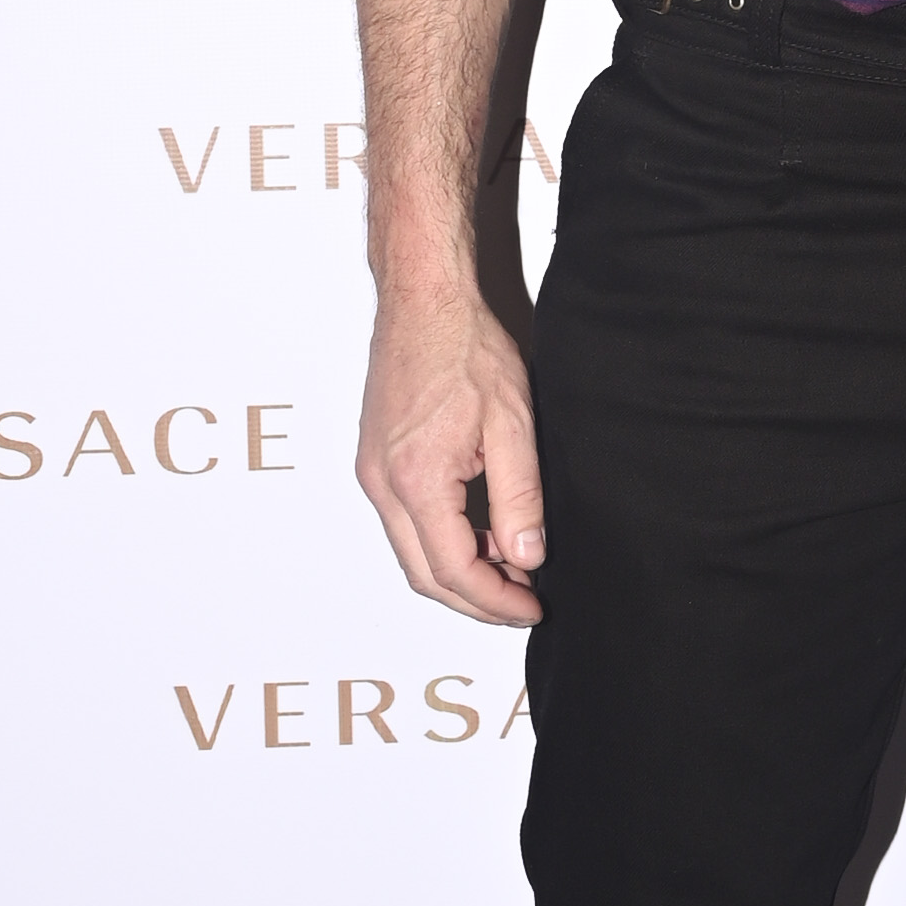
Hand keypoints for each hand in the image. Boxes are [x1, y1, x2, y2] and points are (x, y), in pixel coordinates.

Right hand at [356, 268, 545, 622]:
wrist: (424, 300)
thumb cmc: (465, 346)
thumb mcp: (513, 424)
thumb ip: (520, 498)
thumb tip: (527, 557)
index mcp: (416, 480)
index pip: (454, 570)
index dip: (496, 600)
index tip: (532, 606)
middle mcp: (383, 484)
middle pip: (425, 574)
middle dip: (476, 599)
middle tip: (523, 601)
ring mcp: (373, 473)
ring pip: (413, 552)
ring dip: (459, 570)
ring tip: (512, 566)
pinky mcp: (375, 461)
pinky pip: (405, 522)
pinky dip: (442, 540)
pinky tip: (481, 530)